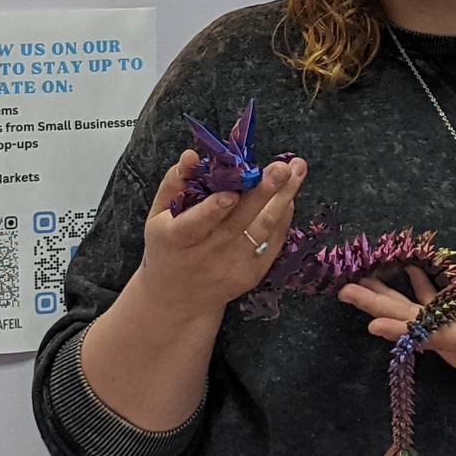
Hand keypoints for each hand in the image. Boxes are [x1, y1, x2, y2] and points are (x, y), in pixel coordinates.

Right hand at [136, 149, 307, 321]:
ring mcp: (231, 266)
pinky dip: (283, 217)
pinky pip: (271, 242)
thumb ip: (174, 183)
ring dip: (283, 198)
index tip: (231, 193)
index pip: (194, 224)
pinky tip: (289, 194)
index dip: (212, 210)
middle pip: (238, 222)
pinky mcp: (251, 274)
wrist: (178, 300)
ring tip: (296, 170)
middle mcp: (206, 255)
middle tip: (280, 168)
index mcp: (176, 239)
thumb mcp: (159, 216)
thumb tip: (191, 155)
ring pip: (262, 229)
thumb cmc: (167, 248)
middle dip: (261, 193)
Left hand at [336, 249, 455, 398]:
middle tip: (344, 290)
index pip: (424, 330)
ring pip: (416, 322)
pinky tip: (411, 277)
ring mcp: (455, 346)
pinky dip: (418, 300)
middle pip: (408, 324)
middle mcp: (454, 346)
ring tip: (364, 281)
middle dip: (376, 305)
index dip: (396, 324)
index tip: (368, 320)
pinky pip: (431, 321)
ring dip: (390, 301)